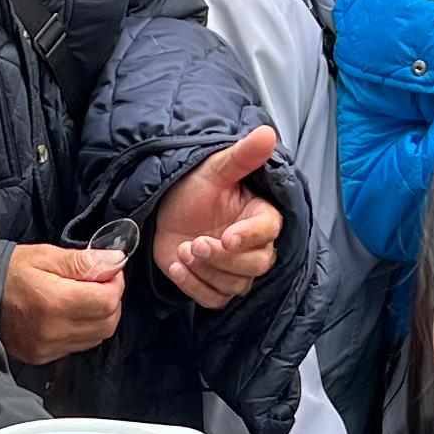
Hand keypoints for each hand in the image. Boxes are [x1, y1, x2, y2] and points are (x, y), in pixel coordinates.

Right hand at [1, 240, 127, 363]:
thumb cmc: (10, 272)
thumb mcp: (45, 256)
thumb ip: (83, 262)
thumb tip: (116, 261)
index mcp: (54, 301)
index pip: (107, 301)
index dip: (114, 284)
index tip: (107, 272)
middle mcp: (52, 330)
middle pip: (107, 322)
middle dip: (109, 300)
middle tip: (97, 283)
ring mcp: (47, 347)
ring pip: (97, 337)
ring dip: (99, 316)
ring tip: (81, 298)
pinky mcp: (42, 356)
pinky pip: (79, 346)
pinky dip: (83, 330)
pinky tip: (69, 314)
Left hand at [152, 126, 284, 307]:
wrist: (166, 210)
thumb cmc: (194, 188)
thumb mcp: (215, 169)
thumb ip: (243, 156)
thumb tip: (267, 133)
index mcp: (261, 216)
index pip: (268, 232)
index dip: (249, 237)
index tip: (227, 236)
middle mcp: (254, 246)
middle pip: (255, 265)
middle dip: (222, 258)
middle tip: (194, 242)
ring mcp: (235, 269)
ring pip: (234, 285)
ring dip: (205, 271)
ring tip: (182, 250)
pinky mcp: (214, 285)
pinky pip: (214, 299)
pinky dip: (194, 287)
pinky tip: (177, 267)